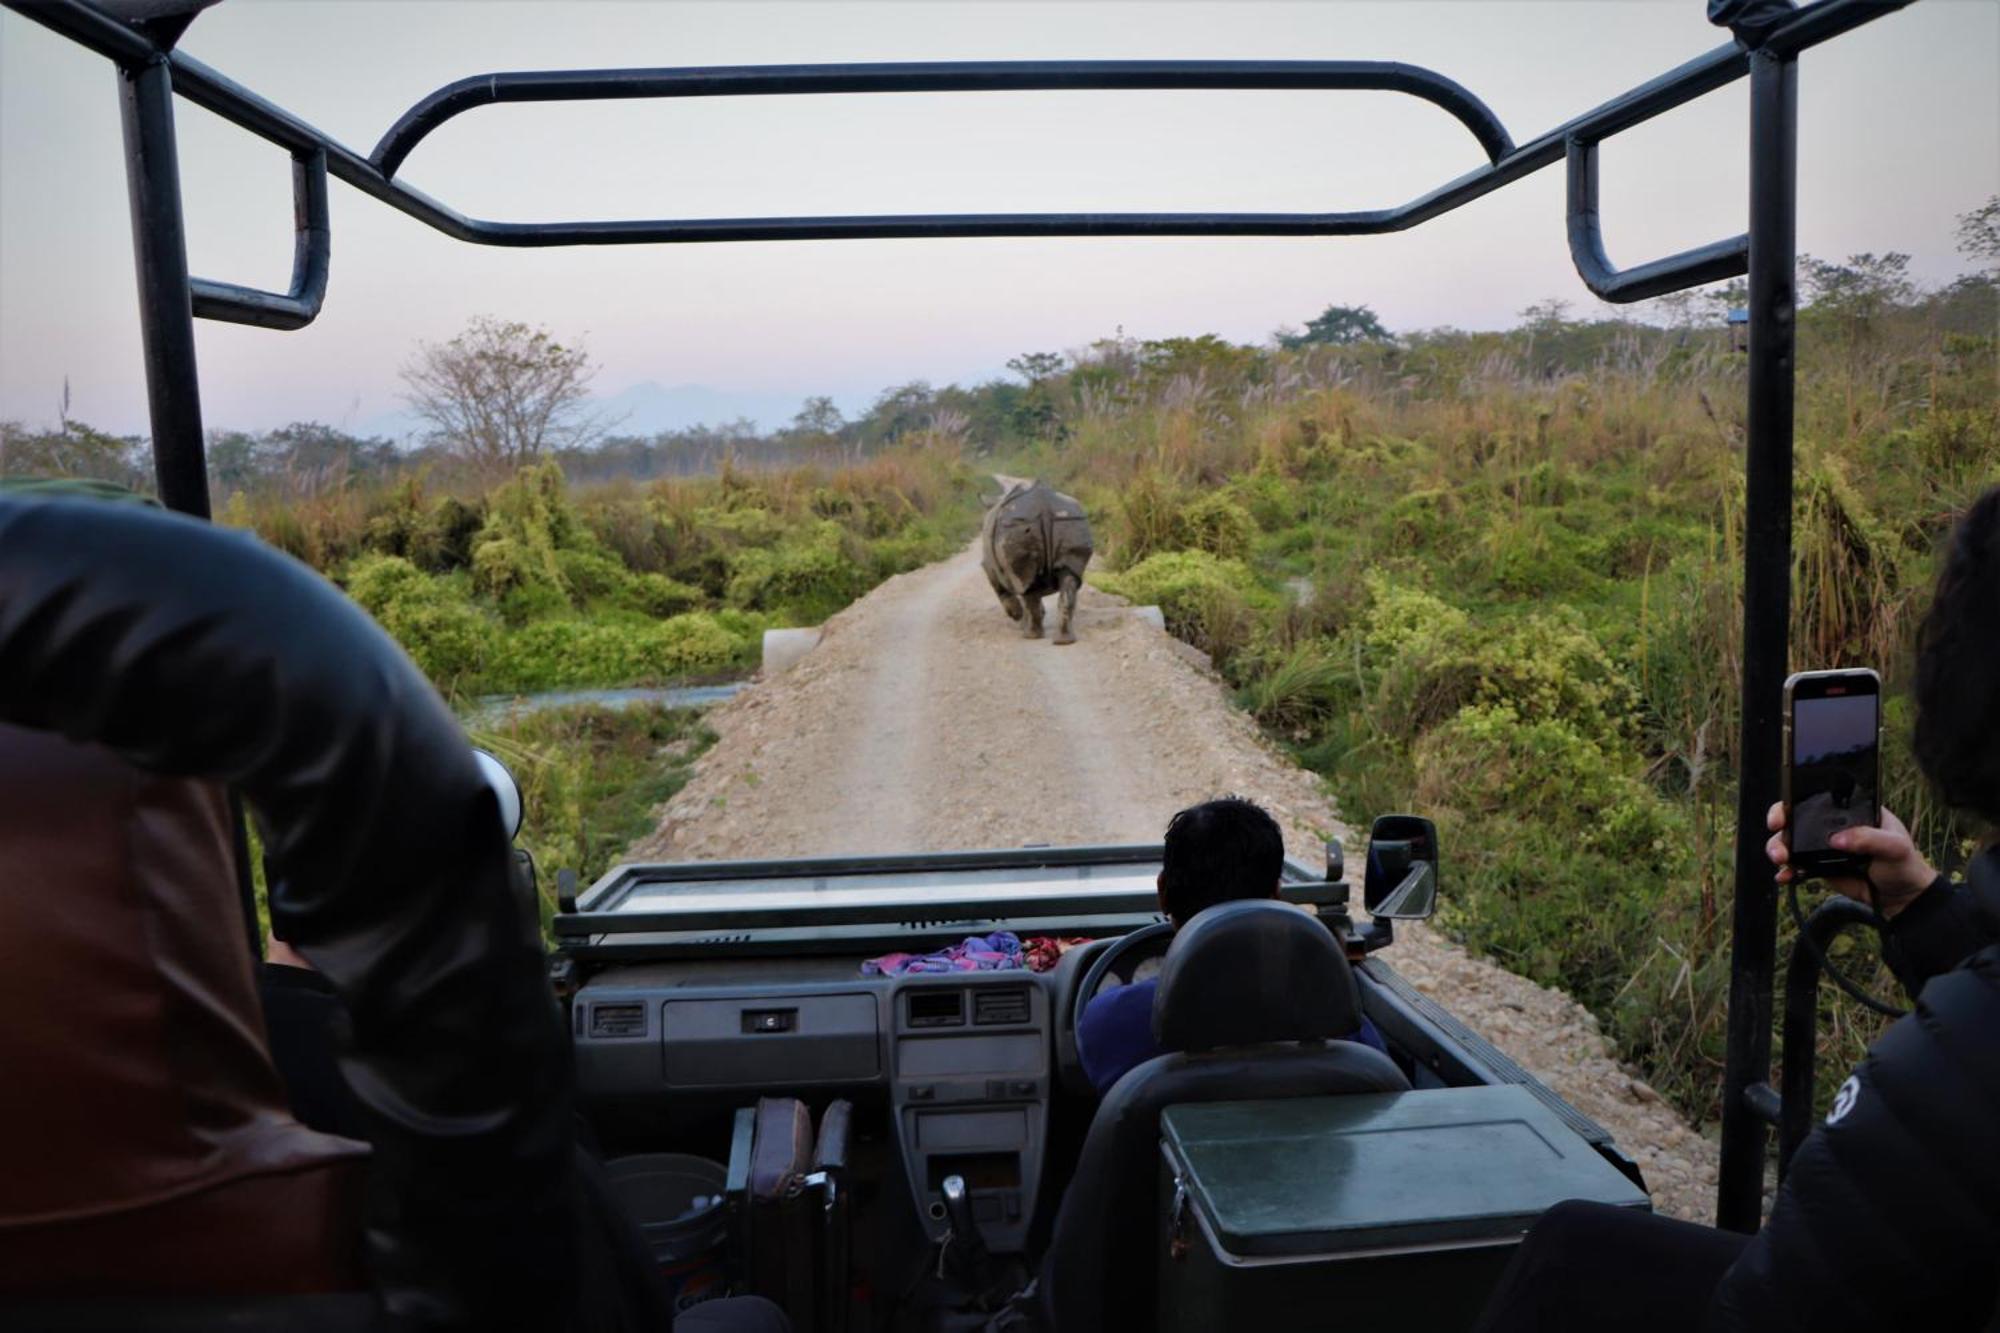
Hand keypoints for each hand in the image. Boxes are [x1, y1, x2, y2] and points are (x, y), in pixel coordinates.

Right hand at [1764, 801, 1934, 917]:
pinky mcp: (1818, 867)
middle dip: (1779, 827)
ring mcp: (1822, 847)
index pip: (1816, 798)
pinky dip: (1787, 872)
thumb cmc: (1903, 864)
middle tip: (1779, 839)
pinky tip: (1784, 877)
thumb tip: (1837, 839)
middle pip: (1794, 819)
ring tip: (1781, 860)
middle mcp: (1831, 825)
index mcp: (1849, 810)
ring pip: (1790, 843)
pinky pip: (1796, 867)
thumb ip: (1869, 839)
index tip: (1783, 814)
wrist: (1901, 897)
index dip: (1794, 801)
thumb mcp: (1894, 846)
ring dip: (1779, 850)